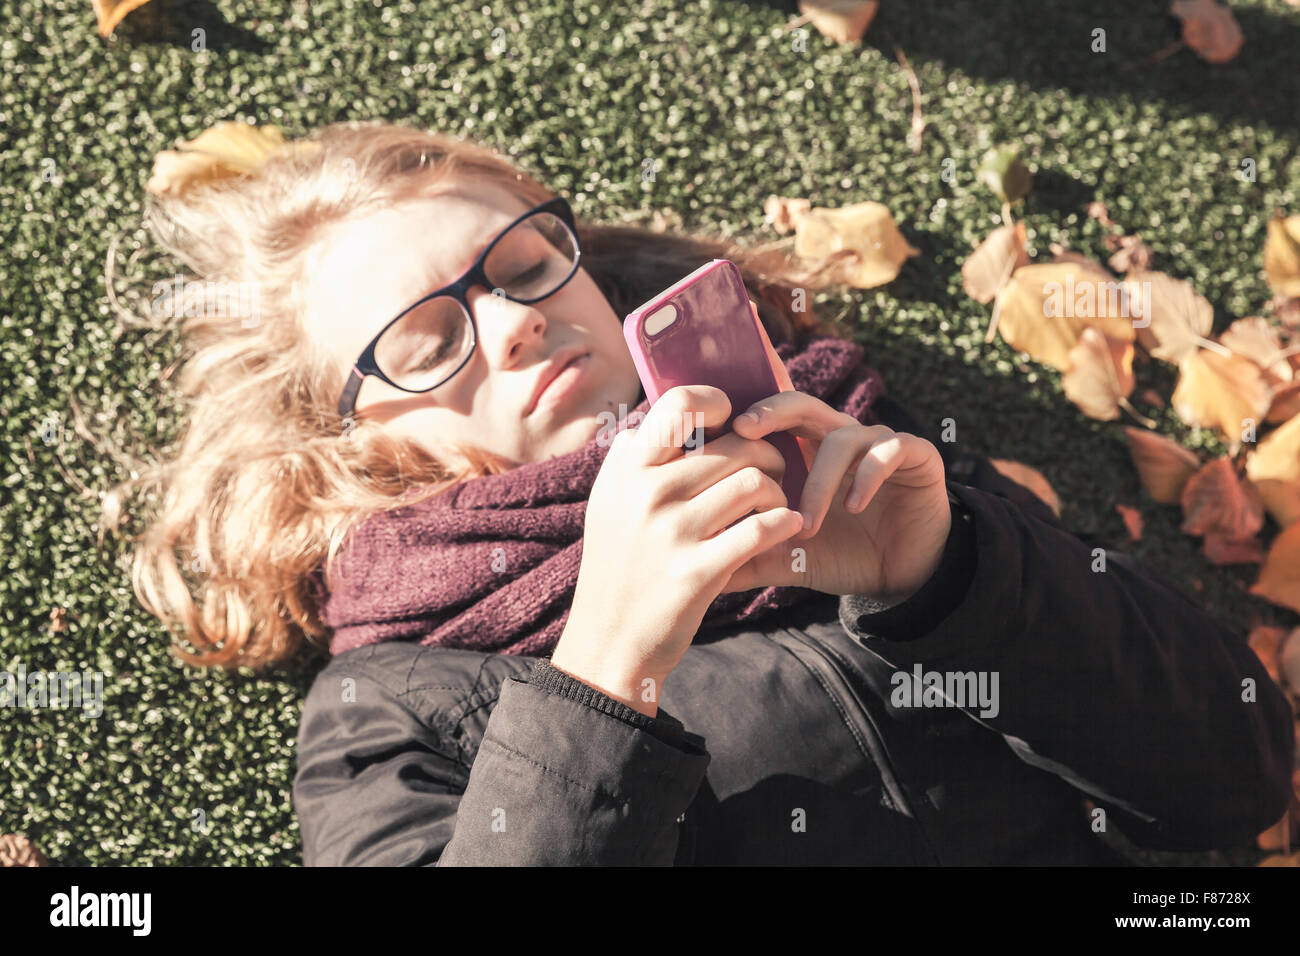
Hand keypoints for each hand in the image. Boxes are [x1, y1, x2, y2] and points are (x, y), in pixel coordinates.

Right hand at [553, 384, 803, 714]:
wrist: (609, 641)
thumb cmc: (619, 567)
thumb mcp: (611, 504)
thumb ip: (637, 459)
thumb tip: (676, 412)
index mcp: (627, 468)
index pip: (680, 404)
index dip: (719, 404)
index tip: (735, 424)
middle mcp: (647, 492)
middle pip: (735, 446)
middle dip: (768, 456)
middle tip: (775, 473)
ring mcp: (672, 532)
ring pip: (755, 481)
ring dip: (779, 492)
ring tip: (779, 506)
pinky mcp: (698, 571)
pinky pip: (762, 529)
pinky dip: (785, 524)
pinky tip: (789, 529)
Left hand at [720, 389, 950, 602]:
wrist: (905, 574)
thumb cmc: (843, 556)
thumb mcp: (789, 558)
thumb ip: (749, 557)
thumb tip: (698, 571)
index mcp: (807, 451)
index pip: (773, 418)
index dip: (745, 419)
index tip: (713, 437)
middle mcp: (842, 437)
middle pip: (803, 404)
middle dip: (772, 411)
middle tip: (745, 430)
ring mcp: (880, 443)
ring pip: (843, 438)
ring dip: (820, 481)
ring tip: (807, 523)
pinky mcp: (916, 456)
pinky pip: (890, 450)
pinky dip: (868, 475)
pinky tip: (852, 506)